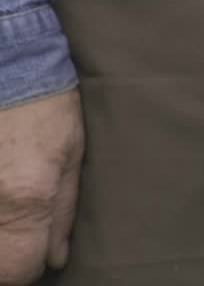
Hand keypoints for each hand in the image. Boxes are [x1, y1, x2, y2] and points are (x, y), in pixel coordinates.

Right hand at [0, 89, 83, 284]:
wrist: (11, 63)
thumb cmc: (48, 107)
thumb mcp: (73, 158)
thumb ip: (62, 215)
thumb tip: (56, 259)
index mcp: (27, 198)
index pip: (17, 270)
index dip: (27, 270)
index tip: (35, 257)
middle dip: (6, 255)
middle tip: (21, 229)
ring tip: (12, 195)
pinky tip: (3, 186)